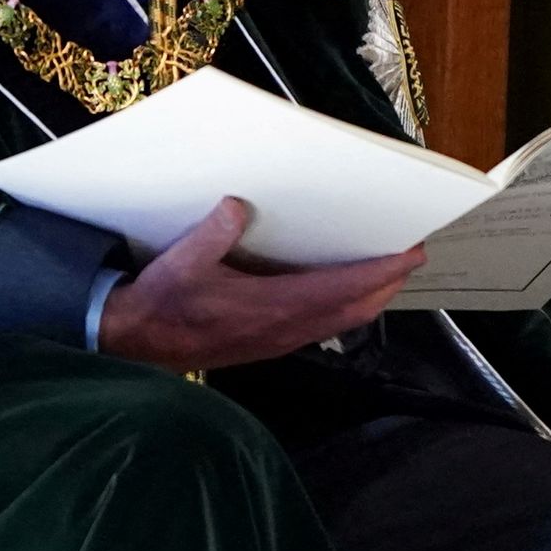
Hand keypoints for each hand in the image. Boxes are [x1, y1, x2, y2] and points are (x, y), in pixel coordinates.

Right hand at [96, 199, 421, 373]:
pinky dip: (346, 306)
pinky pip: (324, 325)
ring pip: (343, 321)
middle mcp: (285, 327)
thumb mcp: (180, 264)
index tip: (411, 253)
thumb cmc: (161, 303)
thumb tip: (237, 207)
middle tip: (411, 255)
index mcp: (271, 307)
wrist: (138, 343)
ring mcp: (280, 339)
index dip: (382, 272)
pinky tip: (342, 290)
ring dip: (370, 297)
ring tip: (387, 270)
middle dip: (388, 283)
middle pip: (356, 309)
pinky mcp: (271, 342)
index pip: (343, 289)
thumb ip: (210, 236)